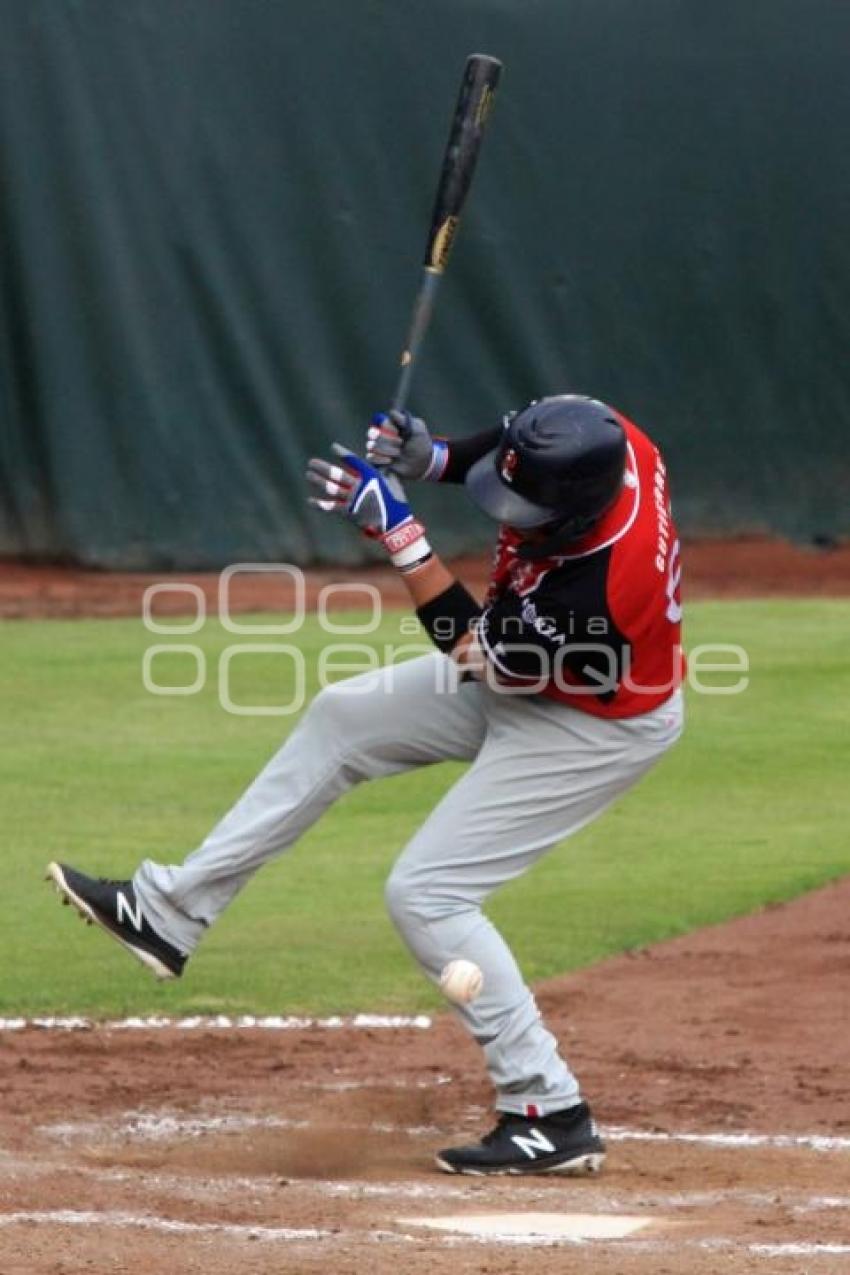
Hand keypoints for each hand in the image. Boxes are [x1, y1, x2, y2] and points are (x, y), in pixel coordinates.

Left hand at [306, 444, 431, 571]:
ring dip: (318, 481)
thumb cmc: (396, 502)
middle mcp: (359, 486)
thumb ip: (383, 471)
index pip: (353, 461)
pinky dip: (320, 504)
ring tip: (309, 474)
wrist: (396, 525)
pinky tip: (310, 501)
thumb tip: (378, 462)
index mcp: (371, 476)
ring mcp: (353, 500)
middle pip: (337, 475)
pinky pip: (331, 507)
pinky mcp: (349, 513)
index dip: (343, 454)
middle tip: (311, 462)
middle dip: (323, 468)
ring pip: (331, 488)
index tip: (333, 447)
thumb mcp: (393, 482)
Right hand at [366, 410, 447, 479]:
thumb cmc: (421, 444)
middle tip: (401, 444)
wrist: (423, 463)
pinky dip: (379, 459)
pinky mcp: (378, 460)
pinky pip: (370, 457)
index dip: (388, 428)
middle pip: (373, 433)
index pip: (381, 422)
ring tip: (398, 454)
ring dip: (385, 450)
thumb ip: (405, 420)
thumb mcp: (418, 430)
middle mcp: (382, 435)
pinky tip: (390, 461)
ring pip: (371, 445)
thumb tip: (391, 412)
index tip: (398, 433)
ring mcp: (379, 448)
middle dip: (387, 440)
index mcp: (391, 426)